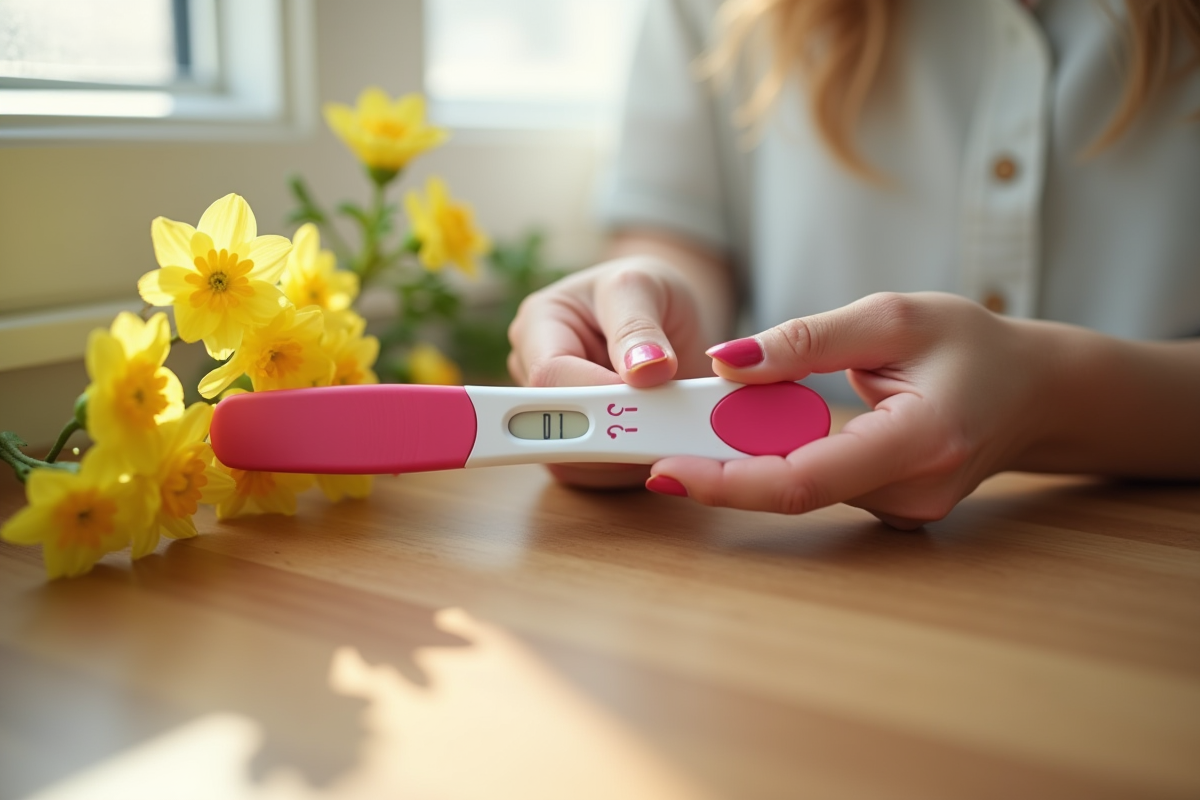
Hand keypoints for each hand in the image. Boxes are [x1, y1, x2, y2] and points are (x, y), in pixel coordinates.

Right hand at [507, 253, 720, 487]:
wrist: (664, 312)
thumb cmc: (646, 290)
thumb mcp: (644, 287)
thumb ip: (639, 327)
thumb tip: (644, 371)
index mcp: (538, 324)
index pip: (550, 375)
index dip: (595, 396)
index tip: (647, 399)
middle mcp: (532, 372)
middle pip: (555, 425)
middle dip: (611, 433)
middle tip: (664, 426)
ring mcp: (550, 413)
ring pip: (573, 461)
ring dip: (624, 455)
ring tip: (667, 423)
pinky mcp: (573, 446)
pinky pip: (593, 475)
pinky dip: (629, 466)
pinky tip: (656, 439)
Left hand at [647, 292, 1055, 527]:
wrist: (1036, 392)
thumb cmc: (973, 345)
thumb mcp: (892, 316)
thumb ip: (806, 340)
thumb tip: (725, 363)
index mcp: (921, 442)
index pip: (804, 480)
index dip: (727, 482)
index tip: (664, 471)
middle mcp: (911, 493)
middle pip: (792, 489)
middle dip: (720, 462)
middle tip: (662, 433)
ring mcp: (903, 511)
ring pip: (802, 488)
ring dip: (750, 455)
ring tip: (714, 416)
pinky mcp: (891, 510)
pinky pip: (820, 486)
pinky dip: (782, 457)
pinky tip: (764, 429)